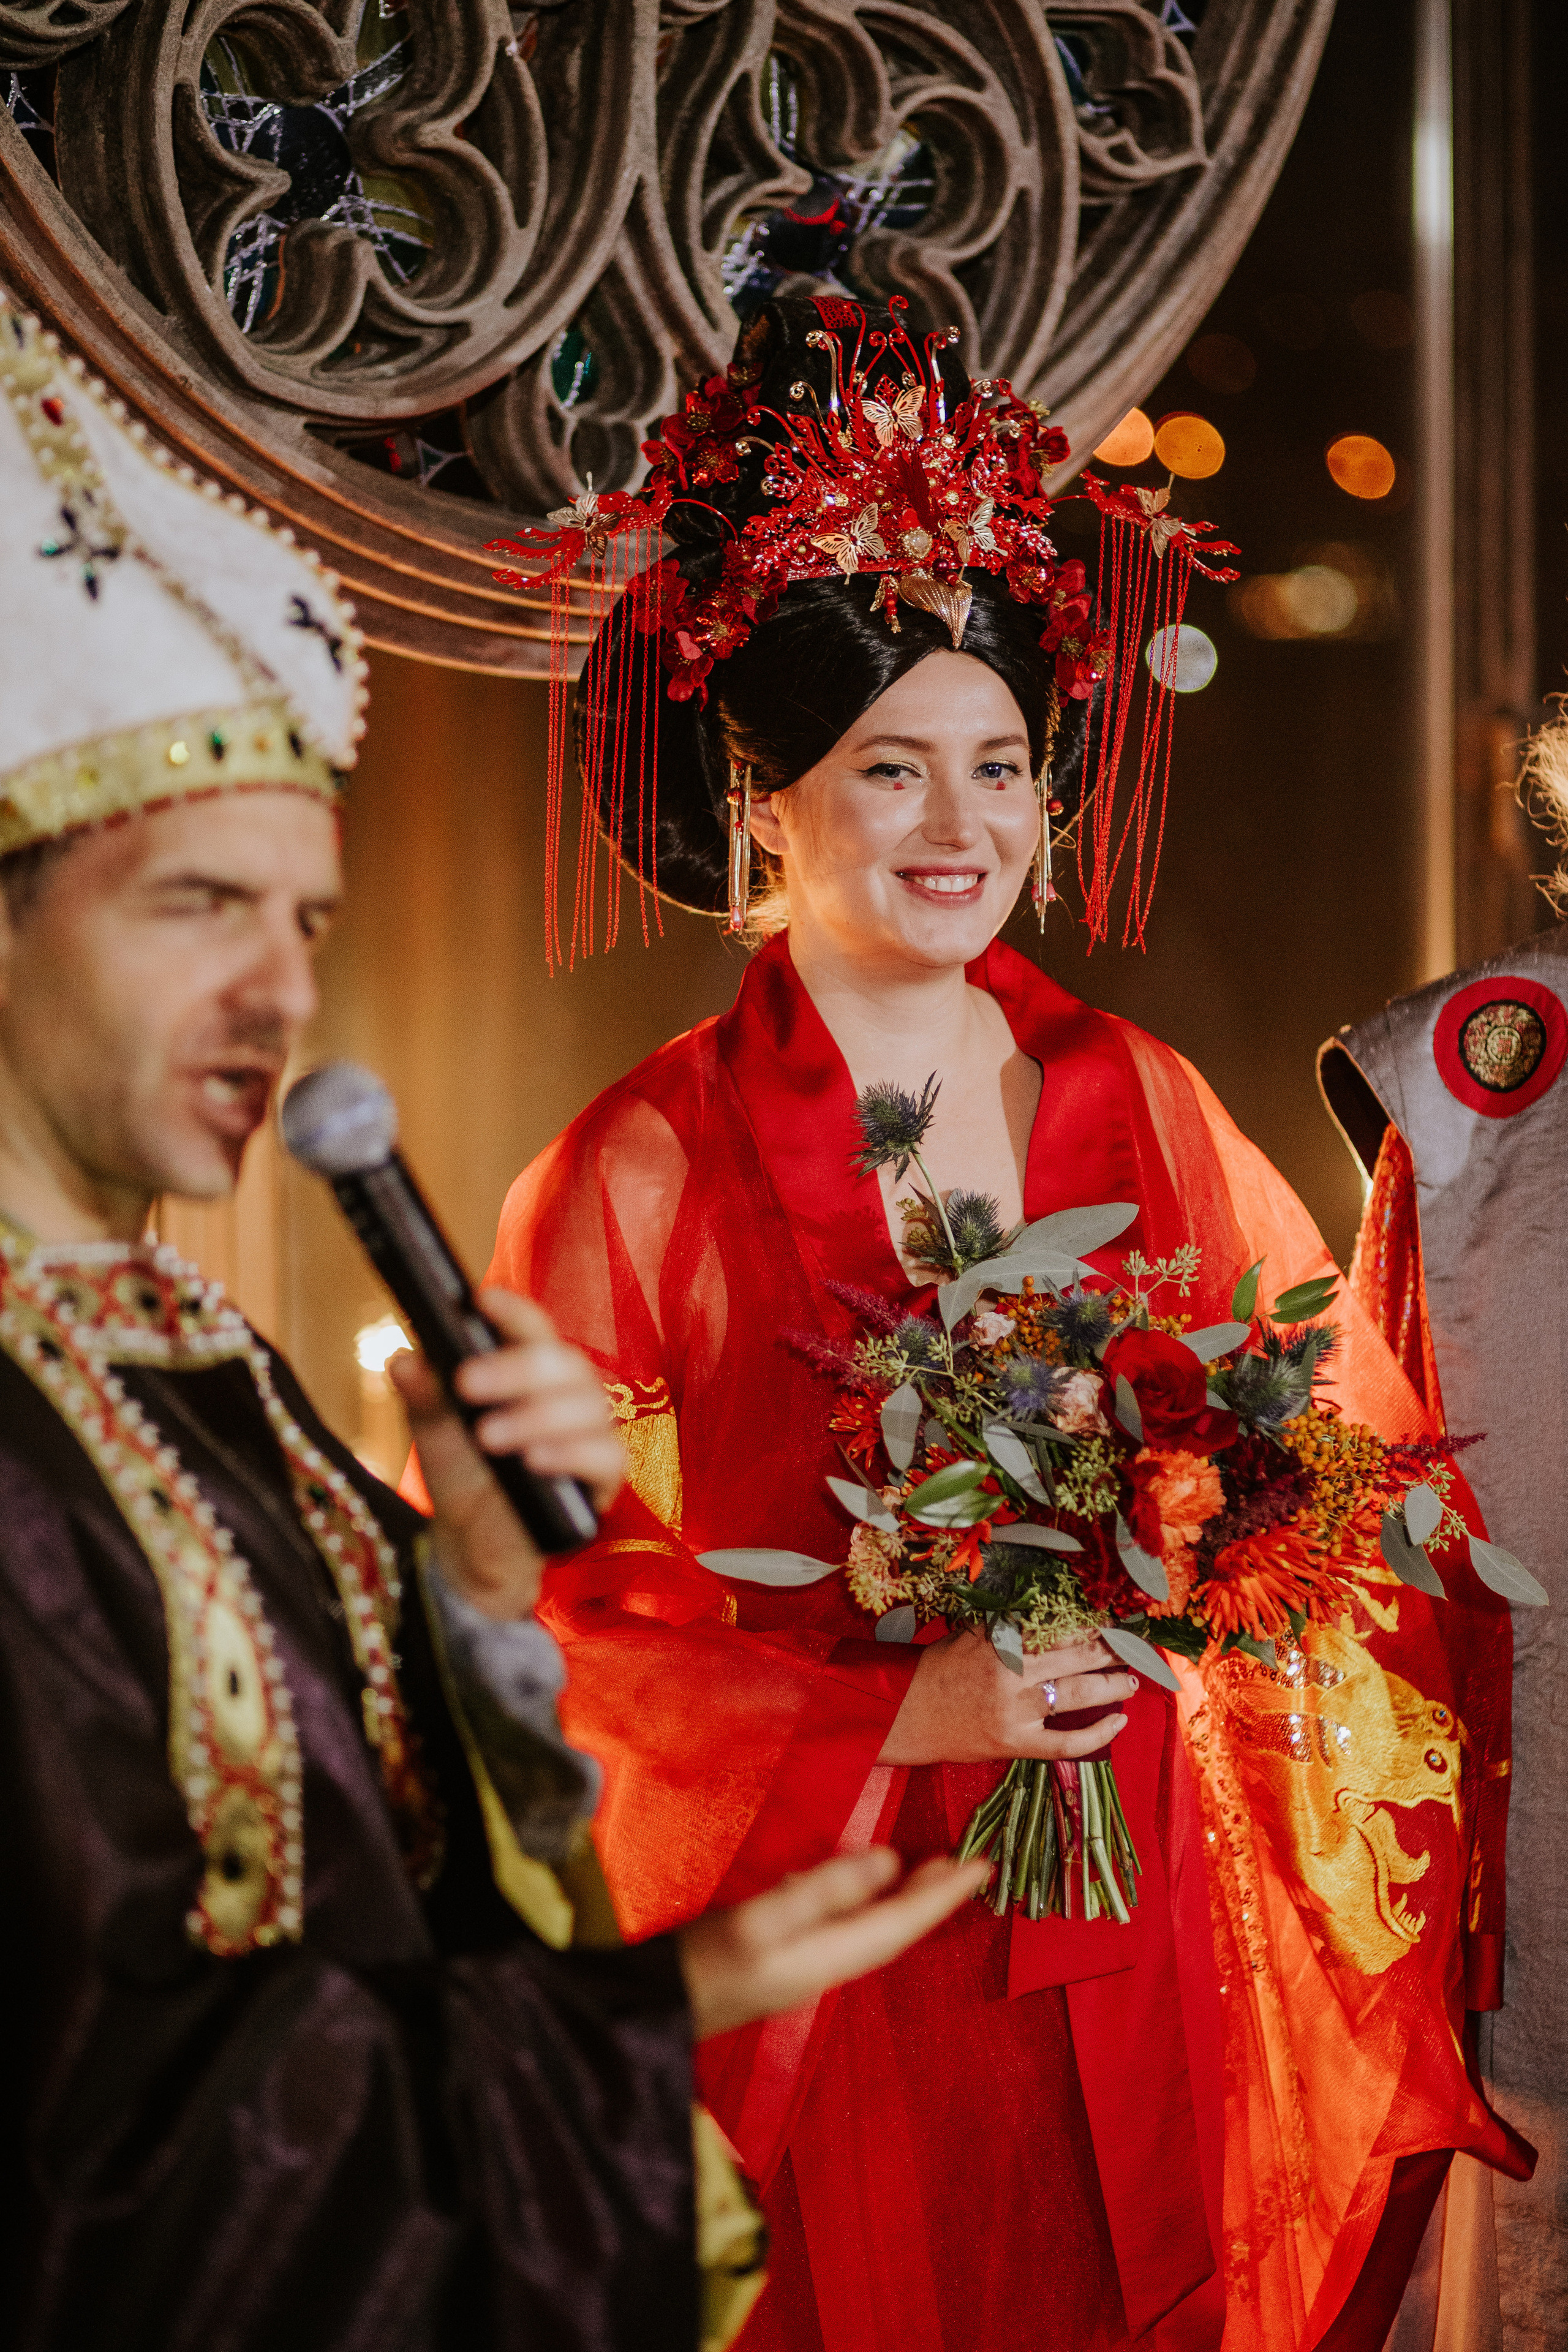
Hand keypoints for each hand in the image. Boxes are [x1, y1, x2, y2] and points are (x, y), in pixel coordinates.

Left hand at [389, 1287, 624, 1620]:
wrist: (471, 1542)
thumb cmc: (462, 1472)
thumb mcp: (433, 1430)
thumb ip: (423, 1394)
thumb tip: (404, 1360)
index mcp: (531, 1370)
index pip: (533, 1329)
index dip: (514, 1312)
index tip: (482, 1301)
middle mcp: (569, 1394)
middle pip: (566, 1362)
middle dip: (517, 1368)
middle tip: (466, 1383)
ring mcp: (591, 1435)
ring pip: (590, 1406)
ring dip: (537, 1415)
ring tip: (487, 1434)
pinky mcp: (602, 1480)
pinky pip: (608, 1457)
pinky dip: (572, 1453)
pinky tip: (535, 1459)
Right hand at [679, 1848, 988, 2039]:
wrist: (658, 2010)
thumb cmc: (706, 1963)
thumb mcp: (763, 1918)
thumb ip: (827, 1889)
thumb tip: (890, 1862)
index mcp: (832, 1956)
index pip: (905, 1922)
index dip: (945, 1894)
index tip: (984, 1867)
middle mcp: (830, 1965)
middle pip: (896, 1928)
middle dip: (933, 1898)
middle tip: (967, 1864)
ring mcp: (808, 1965)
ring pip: (874, 1928)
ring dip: (904, 1900)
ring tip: (928, 1871)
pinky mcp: (788, 1958)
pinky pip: (848, 1927)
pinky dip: (868, 1904)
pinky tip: (860, 1887)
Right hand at [876, 1630, 1133, 1766]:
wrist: (906, 1714)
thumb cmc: (939, 1668)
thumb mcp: (972, 1634)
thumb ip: (1012, 1627)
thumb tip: (1060, 1617)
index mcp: (1002, 1640)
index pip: (1060, 1627)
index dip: (1092, 1623)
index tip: (1113, 1620)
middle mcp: (1013, 1673)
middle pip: (1078, 1657)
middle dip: (1112, 1650)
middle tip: (1135, 1647)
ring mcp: (1016, 1711)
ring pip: (1079, 1695)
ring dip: (1113, 1685)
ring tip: (1131, 1679)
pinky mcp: (1016, 1744)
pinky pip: (1067, 1743)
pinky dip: (1098, 1734)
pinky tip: (1120, 1721)